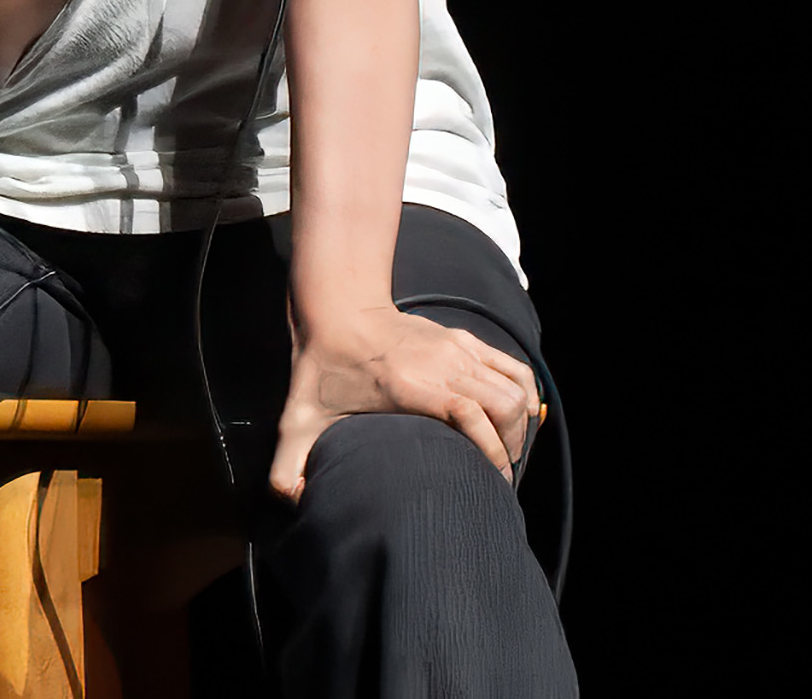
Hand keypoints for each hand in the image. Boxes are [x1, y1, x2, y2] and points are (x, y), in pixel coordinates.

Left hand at [269, 304, 539, 501]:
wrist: (337, 310)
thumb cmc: (321, 371)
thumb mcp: (297, 420)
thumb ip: (286, 466)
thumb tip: (291, 502)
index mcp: (408, 385)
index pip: (467, 413)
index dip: (489, 451)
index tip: (494, 484)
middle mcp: (440, 363)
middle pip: (501, 404)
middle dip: (511, 447)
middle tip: (501, 481)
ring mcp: (456, 348)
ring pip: (513, 387)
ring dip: (519, 426)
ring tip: (509, 456)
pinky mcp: (464, 340)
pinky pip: (513, 368)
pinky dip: (525, 395)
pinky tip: (522, 421)